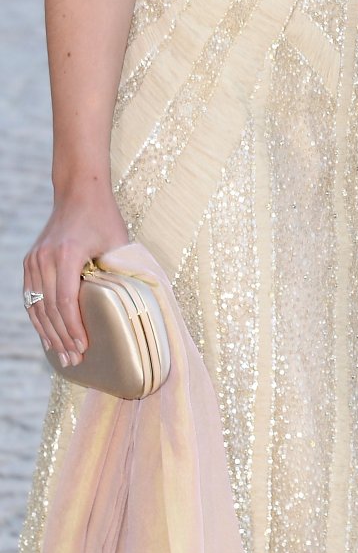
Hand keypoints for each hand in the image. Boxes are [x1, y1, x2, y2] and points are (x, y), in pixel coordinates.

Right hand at [23, 188, 129, 366]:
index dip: (73, 328)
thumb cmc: (104, 217)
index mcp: (68, 253)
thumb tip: (130, 305)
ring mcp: (34, 259)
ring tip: (60, 354)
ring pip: (36, 305)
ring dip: (48, 332)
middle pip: (49, 308)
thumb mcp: (117, 242)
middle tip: (74, 360)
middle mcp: (45, 258)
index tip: (83, 347)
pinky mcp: (31, 261)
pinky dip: (38, 317)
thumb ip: (118, 271)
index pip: (66, 301)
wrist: (79, 191)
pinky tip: (47, 334)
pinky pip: (31, 296)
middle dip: (61, 338)